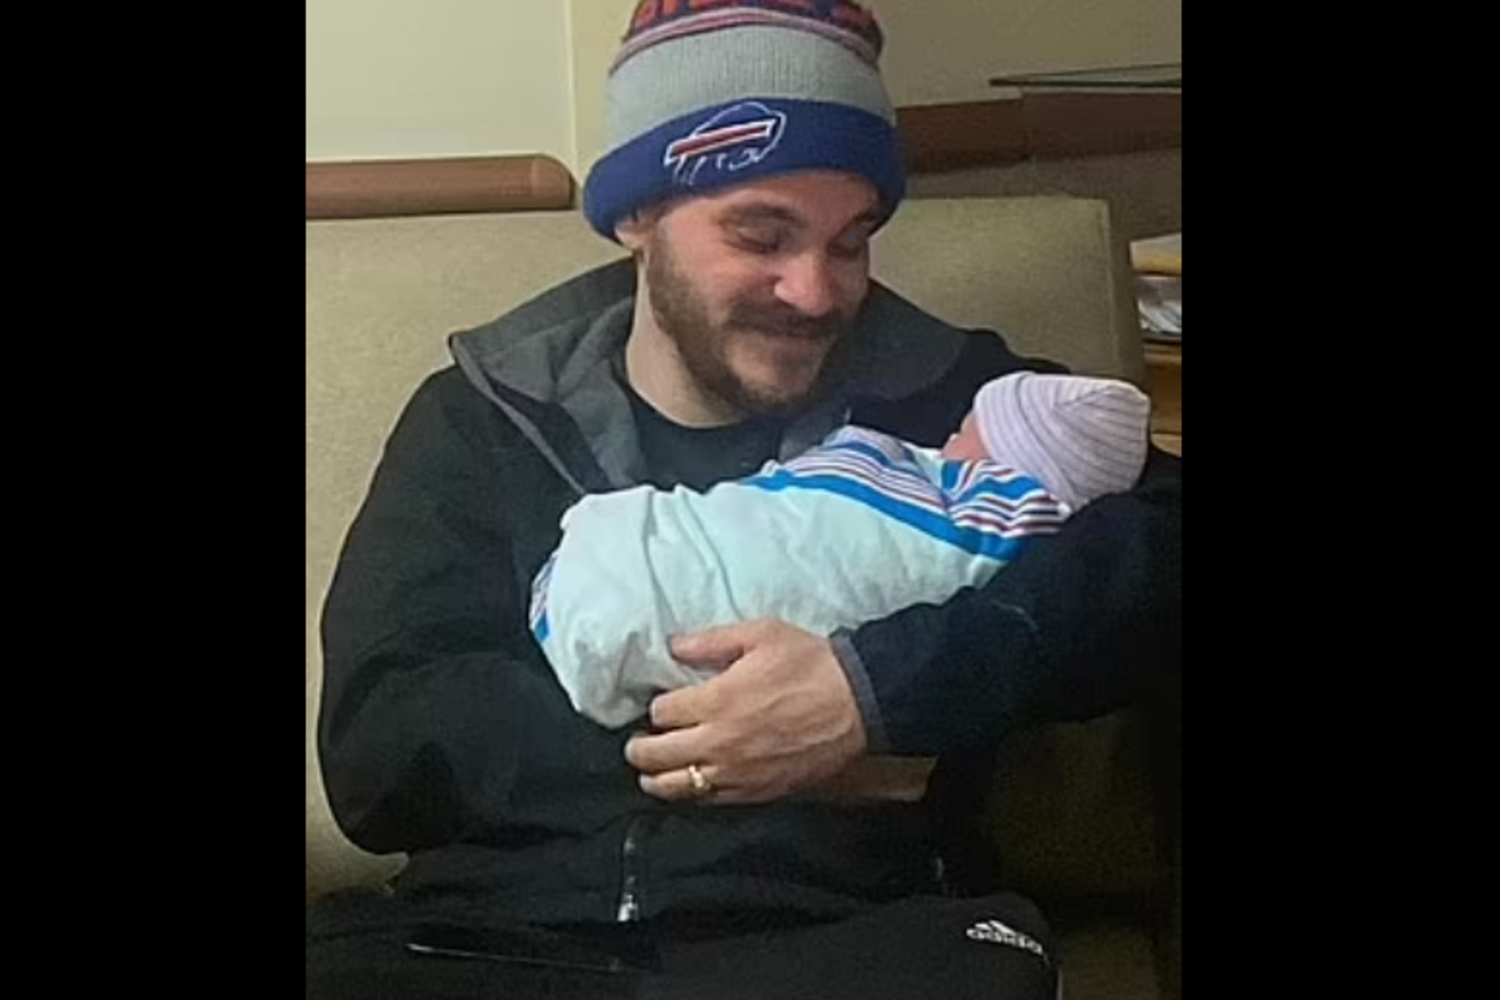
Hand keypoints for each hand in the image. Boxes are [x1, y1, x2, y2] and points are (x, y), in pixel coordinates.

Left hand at [624, 619, 867, 803]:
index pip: (660, 712)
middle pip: (656, 755)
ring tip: (650, 771)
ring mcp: (735, 773)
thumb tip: (675, 645)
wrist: (860, 704)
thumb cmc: (812, 665)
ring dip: (656, 778)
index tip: (661, 702)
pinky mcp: (756, 792)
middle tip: (637, 742)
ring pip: (676, 787)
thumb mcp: (762, 634)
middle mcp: (717, 742)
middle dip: (639, 747)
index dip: (656, 705)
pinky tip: (691, 785)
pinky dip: (692, 794)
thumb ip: (712, 641)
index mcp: (715, 701)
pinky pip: (709, 802)